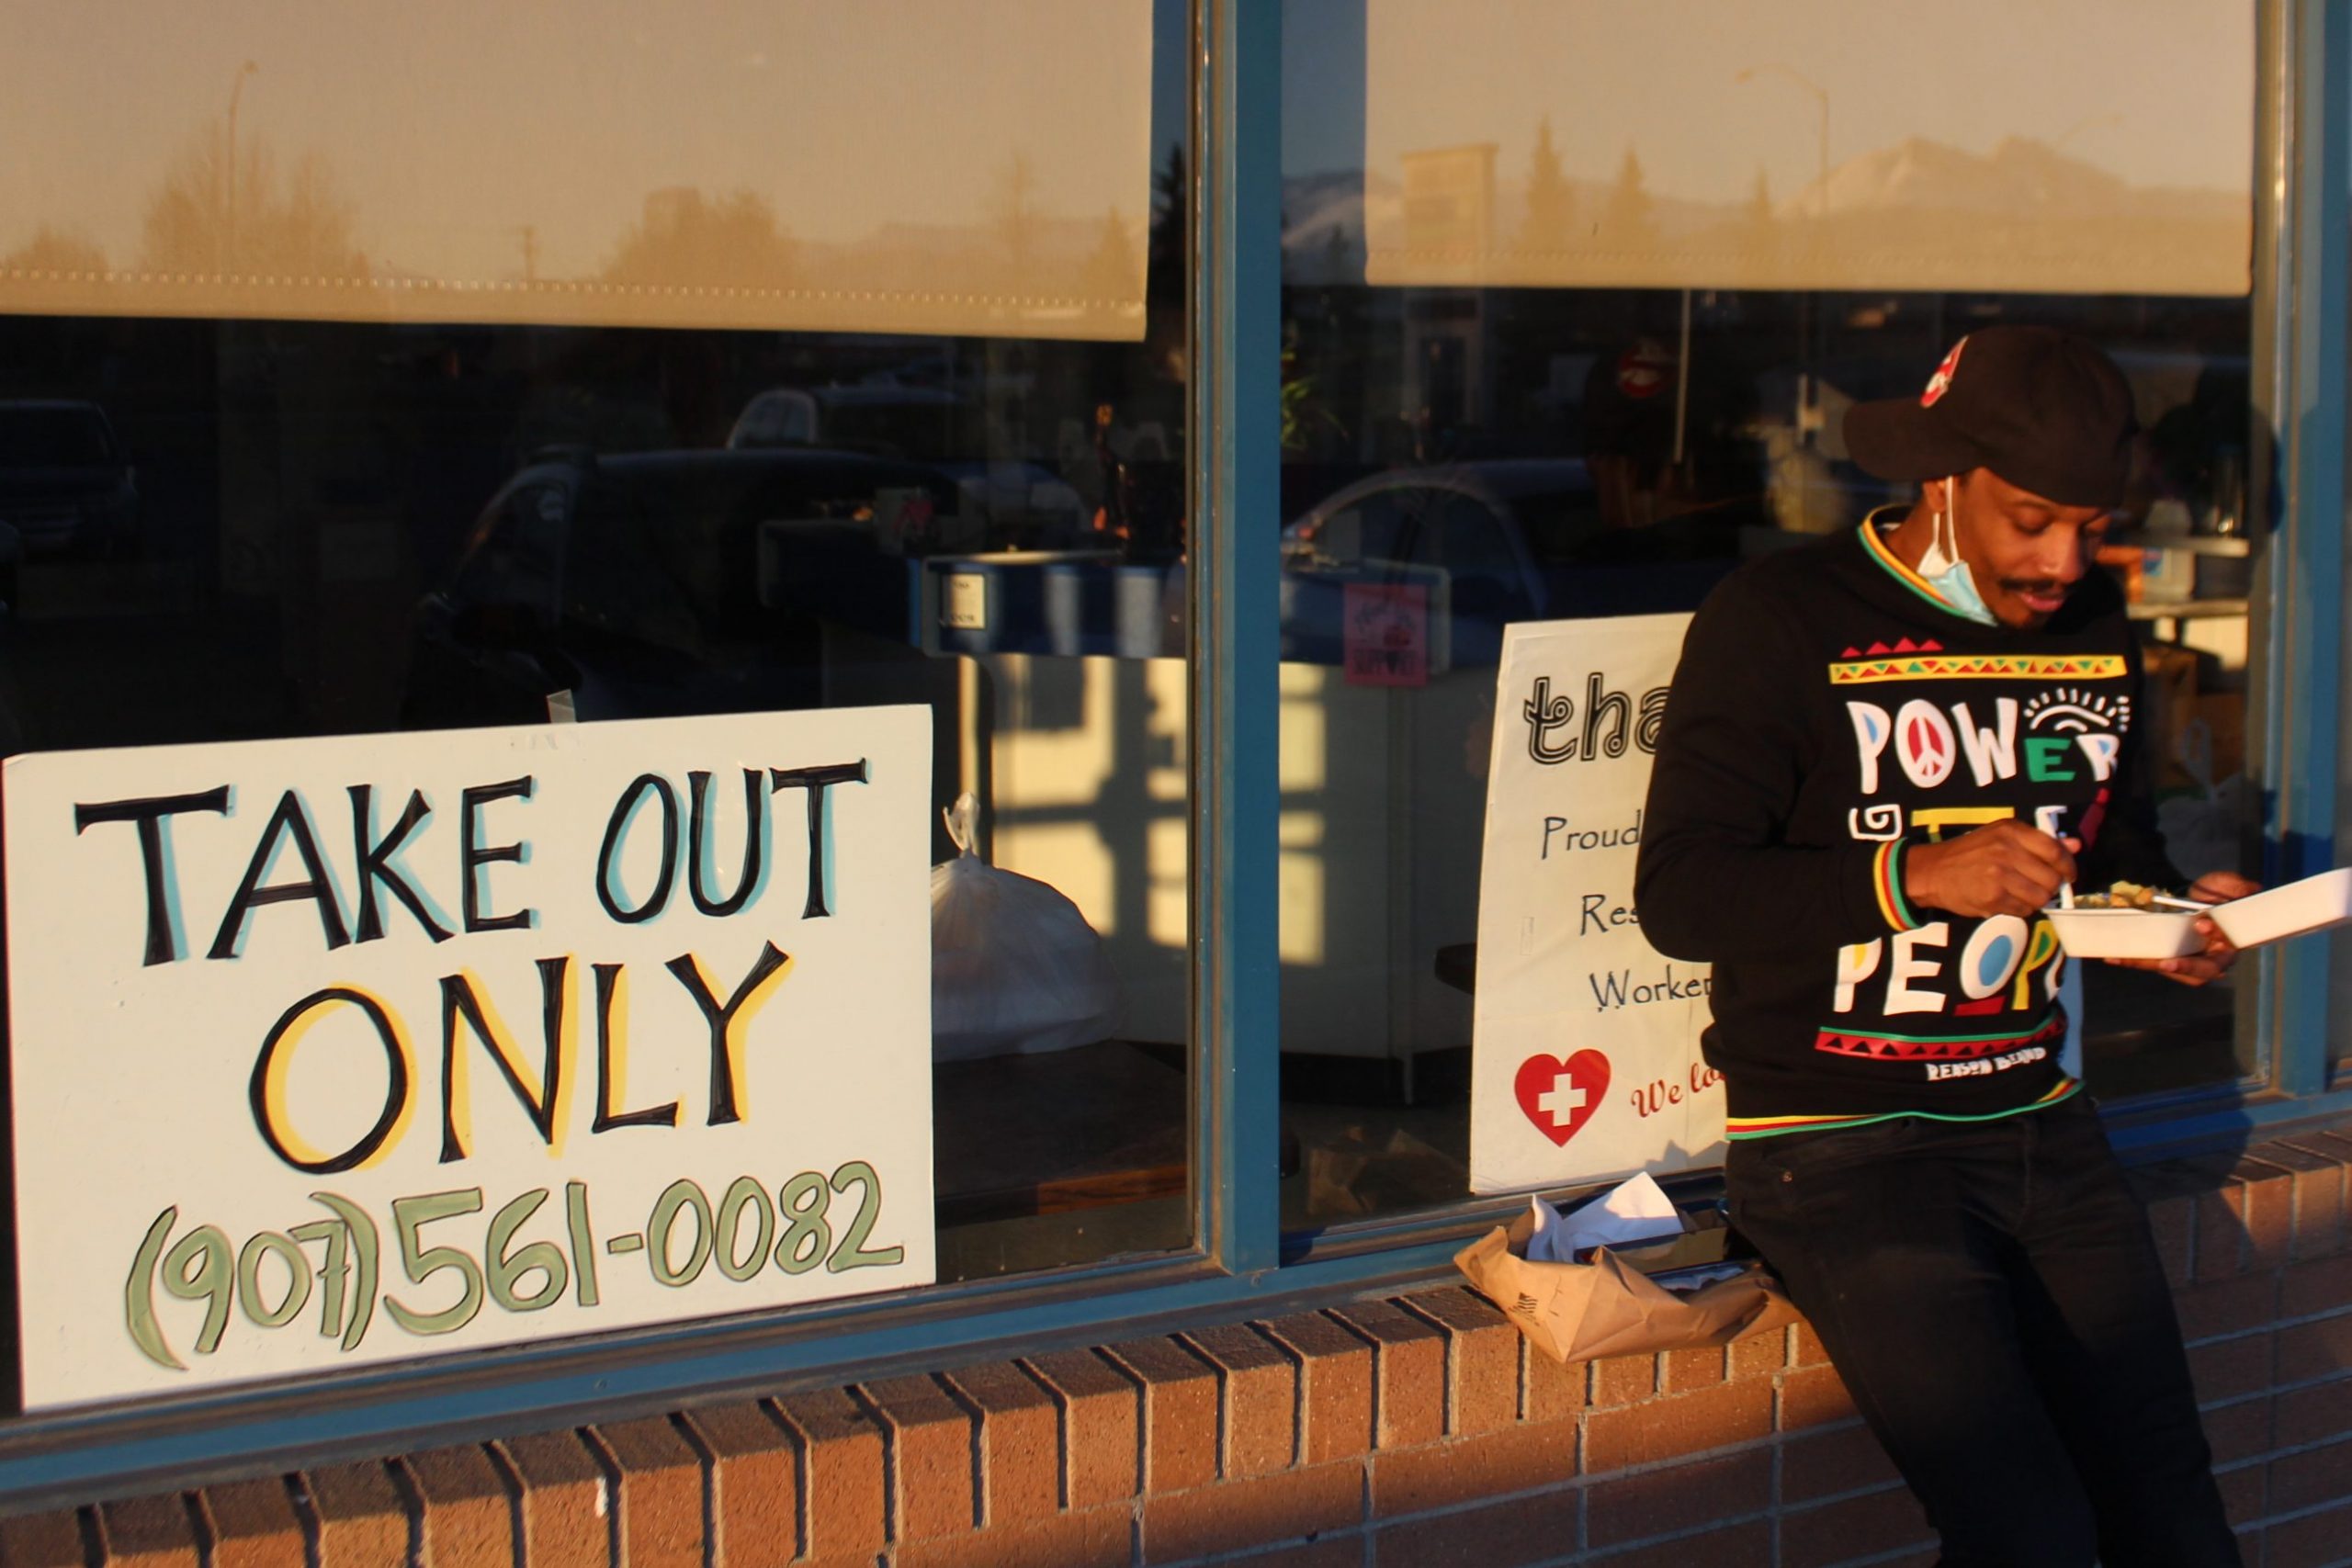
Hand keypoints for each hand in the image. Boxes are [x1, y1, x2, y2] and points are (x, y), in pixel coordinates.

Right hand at [1902, 822, 2077, 919]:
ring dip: (2036, 900)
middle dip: (2051, 887)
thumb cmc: (1970, 853)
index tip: (2068, 875)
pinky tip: (2007, 900)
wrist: (1933, 871)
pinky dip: (2020, 909)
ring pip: (2040, 897)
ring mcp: (1999, 875)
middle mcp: (2006, 851)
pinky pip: (2023, 910)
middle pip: (2051, 878)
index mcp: (2012, 831)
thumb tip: (2076, 844)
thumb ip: (2040, 841)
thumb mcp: (2002, 837)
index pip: (2055, 851)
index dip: (2068, 866)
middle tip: (2040, 886)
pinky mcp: (1992, 897)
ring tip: (2022, 894)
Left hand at [2104, 871, 2261, 985]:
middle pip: (2200, 973)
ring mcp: (2188, 959)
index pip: (2226, 949)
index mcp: (2229, 944)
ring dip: (2147, 965)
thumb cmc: (2214, 892)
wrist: (2192, 895)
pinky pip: (2151, 963)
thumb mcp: (2227, 885)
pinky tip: (2112, 956)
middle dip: (2183, 969)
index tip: (2201, 923)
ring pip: (2170, 970)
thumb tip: (2251, 889)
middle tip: (2166, 964)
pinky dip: (2133, 960)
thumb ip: (2238, 887)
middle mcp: (2210, 958)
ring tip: (2123, 959)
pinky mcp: (2167, 956)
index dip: (2215, 939)